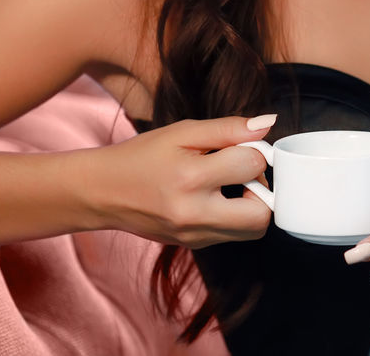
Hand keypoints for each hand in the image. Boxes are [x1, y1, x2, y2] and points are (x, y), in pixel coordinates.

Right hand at [85, 114, 277, 249]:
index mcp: (191, 179)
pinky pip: (232, 235)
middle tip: (244, 173)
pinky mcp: (193, 245)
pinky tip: (215, 196)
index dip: (255, 149)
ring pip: (252, 230)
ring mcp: (194, 236)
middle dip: (264, 190)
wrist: (101, 193)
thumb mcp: (183, 132)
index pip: (251, 165)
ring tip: (230, 184)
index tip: (242, 145)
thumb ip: (228, 128)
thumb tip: (268, 124)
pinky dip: (234, 215)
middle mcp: (194, 214)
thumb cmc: (142, 156)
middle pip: (262, 215)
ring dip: (253, 205)